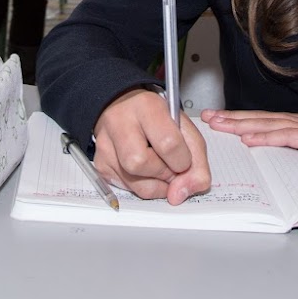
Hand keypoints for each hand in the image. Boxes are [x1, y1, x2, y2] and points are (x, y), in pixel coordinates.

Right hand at [92, 88, 210, 204]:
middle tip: (171, 167)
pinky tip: (145, 171)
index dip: (182, 161)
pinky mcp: (100, 163)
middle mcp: (120, 122)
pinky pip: (125, 189)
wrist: (125, 106)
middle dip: (164, 174)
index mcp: (147, 107)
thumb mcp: (183, 127)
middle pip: (140, 163)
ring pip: (133, 183)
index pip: (167, 143)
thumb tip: (184, 192)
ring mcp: (105, 144)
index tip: (184, 161)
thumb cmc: (155, 116)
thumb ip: (196, 159)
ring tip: (160, 170)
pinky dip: (142, 186)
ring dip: (155, 185)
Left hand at [202, 101, 297, 162]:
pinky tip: (248, 138)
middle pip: (259, 119)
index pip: (267, 120)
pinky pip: (286, 137)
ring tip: (217, 124)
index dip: (243, 119)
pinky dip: (265, 137)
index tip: (222, 118)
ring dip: (239, 125)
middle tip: (206, 117)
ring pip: (266, 125)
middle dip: (231, 118)